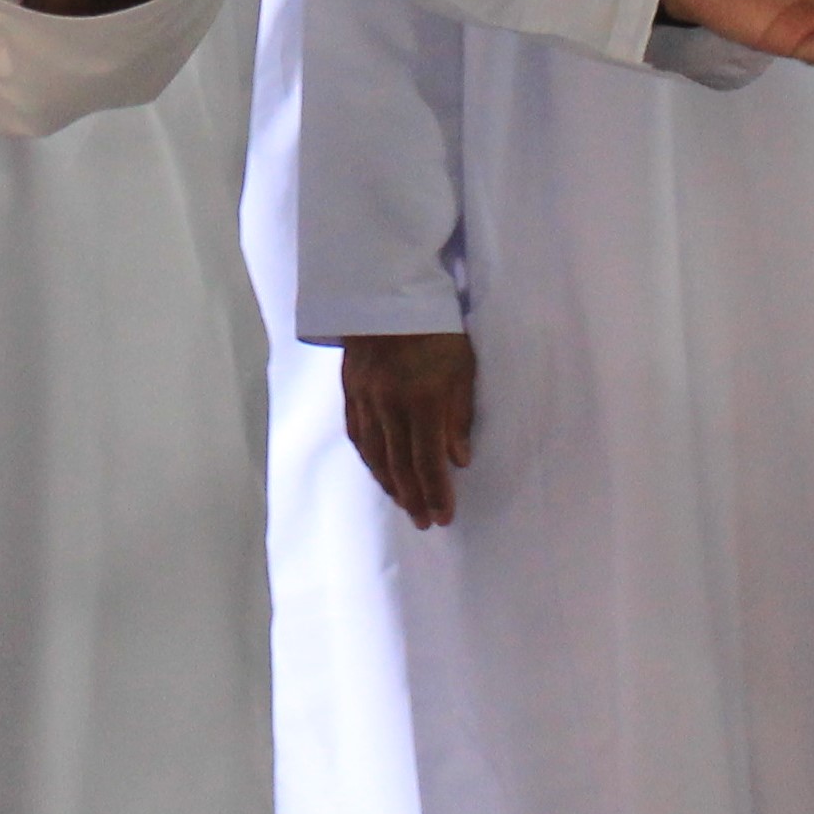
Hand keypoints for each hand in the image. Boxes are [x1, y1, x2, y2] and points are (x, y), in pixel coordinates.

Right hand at [343, 331, 476, 527]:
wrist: (386, 291)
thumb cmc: (436, 326)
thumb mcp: (462, 364)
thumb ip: (459, 414)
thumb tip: (459, 459)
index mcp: (421, 399)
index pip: (427, 460)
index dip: (435, 493)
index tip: (443, 517)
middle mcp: (389, 406)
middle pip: (399, 465)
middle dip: (413, 498)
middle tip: (424, 522)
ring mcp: (366, 400)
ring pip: (376, 455)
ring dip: (391, 485)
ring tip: (404, 504)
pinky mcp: (351, 391)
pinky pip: (358, 436)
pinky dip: (370, 460)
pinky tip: (379, 471)